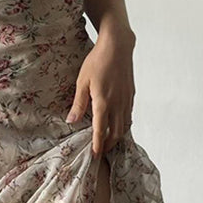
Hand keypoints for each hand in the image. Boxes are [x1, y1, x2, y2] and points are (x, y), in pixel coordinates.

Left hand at [65, 33, 135, 158]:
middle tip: (101, 152)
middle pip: (115, 132)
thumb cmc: (97, 62)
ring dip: (117, 136)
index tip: (95, 156)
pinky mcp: (131, 95)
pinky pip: (129, 116)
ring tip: (109, 142)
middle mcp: (117, 104)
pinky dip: (124, 125)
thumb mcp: (82, 82)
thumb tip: (71, 121)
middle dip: (108, 145)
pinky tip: (119, 126)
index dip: (97, 145)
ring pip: (124, 126)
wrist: (117, 47)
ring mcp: (126, 100)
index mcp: (103, 103)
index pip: (100, 130)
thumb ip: (78, 104)